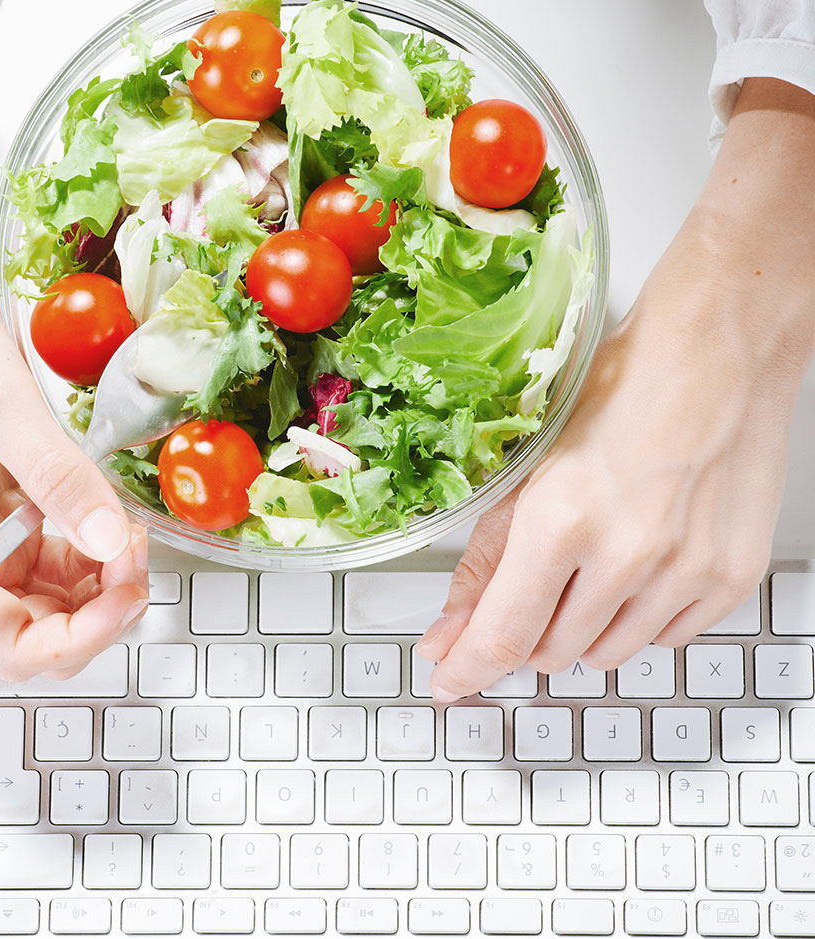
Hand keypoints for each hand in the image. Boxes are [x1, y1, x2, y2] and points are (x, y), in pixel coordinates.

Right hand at [0, 267, 148, 681]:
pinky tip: (111, 517)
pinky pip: (59, 559)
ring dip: (102, 582)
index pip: (10, 644)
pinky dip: (94, 550)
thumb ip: (57, 477)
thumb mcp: (0, 409)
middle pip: (40, 633)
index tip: (127, 593)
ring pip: (56, 602)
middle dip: (100, 609)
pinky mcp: (9, 516)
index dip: (80, 637)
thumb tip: (107, 539)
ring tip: (130, 531)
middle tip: (137, 554)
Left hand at [416, 76, 814, 700]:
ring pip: (606, 654)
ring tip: (595, 557)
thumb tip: (448, 633)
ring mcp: (687, 572)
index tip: (450, 684)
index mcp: (562, 519)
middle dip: (528, 626)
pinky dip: (640, 616)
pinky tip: (641, 561)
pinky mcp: (730, 578)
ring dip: (582, 625)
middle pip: (550, 653)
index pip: (502, 636)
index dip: (467, 669)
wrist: (719, 351)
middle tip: (539, 575)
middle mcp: (628, 555)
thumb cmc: (621, 391)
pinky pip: (666, 639)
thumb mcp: (529, 470)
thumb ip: (484, 563)